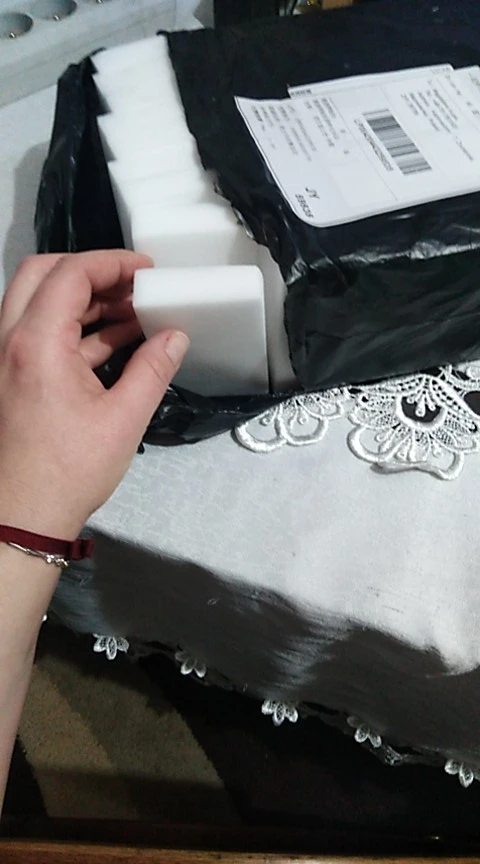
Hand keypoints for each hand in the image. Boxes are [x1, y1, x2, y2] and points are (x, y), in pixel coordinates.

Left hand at [0, 250, 188, 538]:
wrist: (21, 515)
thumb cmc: (66, 473)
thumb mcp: (123, 419)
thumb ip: (152, 370)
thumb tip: (176, 337)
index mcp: (35, 344)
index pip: (70, 274)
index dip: (111, 263)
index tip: (145, 270)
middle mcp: (9, 342)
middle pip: (43, 275)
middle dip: (90, 271)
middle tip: (130, 283)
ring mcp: (5, 359)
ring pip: (39, 303)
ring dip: (83, 300)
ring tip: (132, 312)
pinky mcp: (10, 378)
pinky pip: (40, 334)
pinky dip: (74, 328)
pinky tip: (114, 341)